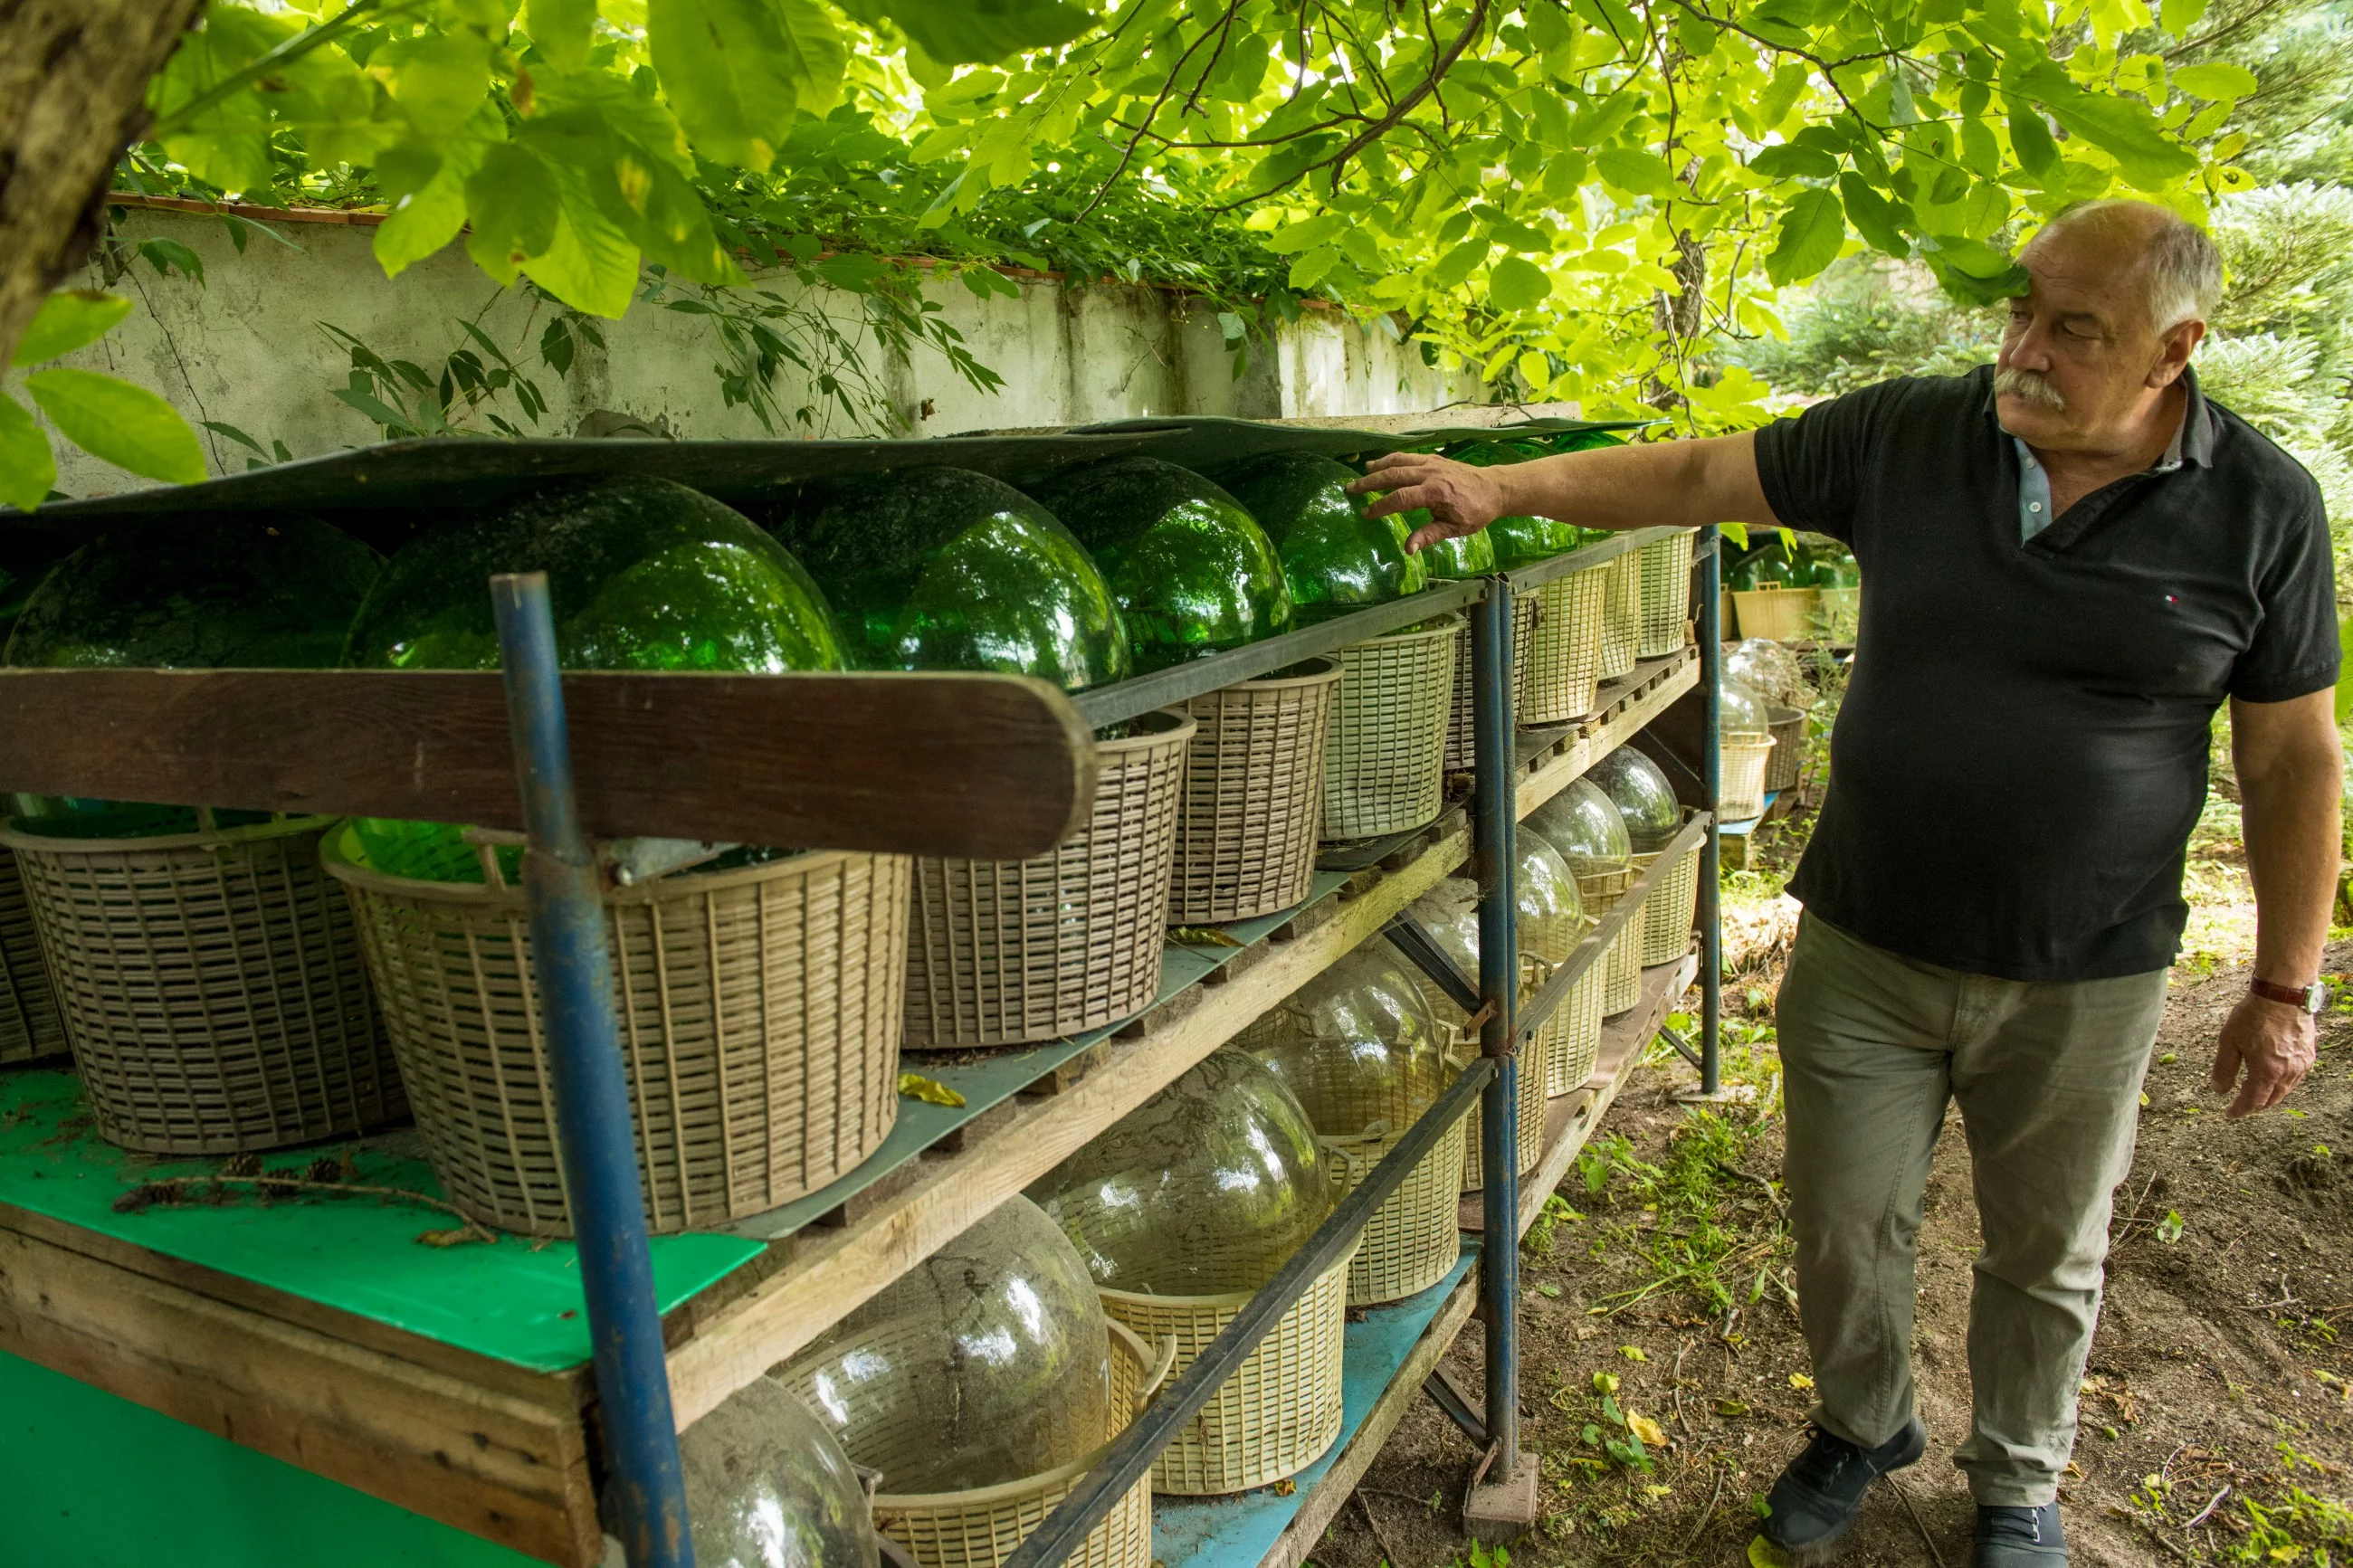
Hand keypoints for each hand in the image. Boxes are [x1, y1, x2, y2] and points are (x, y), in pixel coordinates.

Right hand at [1346, 452, 1509, 553]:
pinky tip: (1380, 464)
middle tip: (1351, 489)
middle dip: (1370, 483)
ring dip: (1378, 467)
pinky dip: (1391, 459)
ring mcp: (1432, 463)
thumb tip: (1408, 549)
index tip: (1365, 513)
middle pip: (1394, 475)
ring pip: (1398, 461)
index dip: (1381, 506)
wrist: (1494, 488)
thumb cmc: (1476, 512)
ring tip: (1362, 474)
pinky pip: (1407, 456)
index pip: (1400, 498)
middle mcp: (1431, 473)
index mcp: (1436, 492)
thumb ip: (1429, 536)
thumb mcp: (1455, 529)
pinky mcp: (1433, 458)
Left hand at [2210, 992, 2316, 1116]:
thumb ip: (2224, 1068)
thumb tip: (2218, 1090)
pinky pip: (2296, 1078)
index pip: (2253, 1101)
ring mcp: (2301, 1065)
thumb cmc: (2254, 1016)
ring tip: (2255, 1093)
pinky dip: (2282, 1084)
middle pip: (2271, 1100)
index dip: (2240, 1110)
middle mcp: (2288, 1073)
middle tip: (2241, 1105)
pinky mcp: (2309, 1055)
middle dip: (2255, 1105)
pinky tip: (2273, 1078)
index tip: (2230, 1114)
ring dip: (2269, 1096)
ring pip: (2285, 1090)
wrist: (2282, 996)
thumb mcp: (2229, 1041)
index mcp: (2267, 1072)